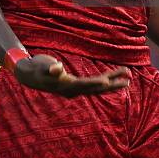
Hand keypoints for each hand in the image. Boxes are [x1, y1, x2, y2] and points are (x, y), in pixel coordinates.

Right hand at [14, 54, 130, 97]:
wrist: (30, 75)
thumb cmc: (36, 68)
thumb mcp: (42, 67)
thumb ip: (50, 69)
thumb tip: (56, 69)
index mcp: (66, 86)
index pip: (84, 85)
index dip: (94, 83)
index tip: (107, 82)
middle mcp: (73, 90)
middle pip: (96, 88)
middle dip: (112, 84)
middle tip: (128, 80)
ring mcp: (75, 88)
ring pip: (97, 86)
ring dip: (112, 82)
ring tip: (128, 77)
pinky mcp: (76, 84)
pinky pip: (94, 83)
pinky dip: (104, 80)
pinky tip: (113, 78)